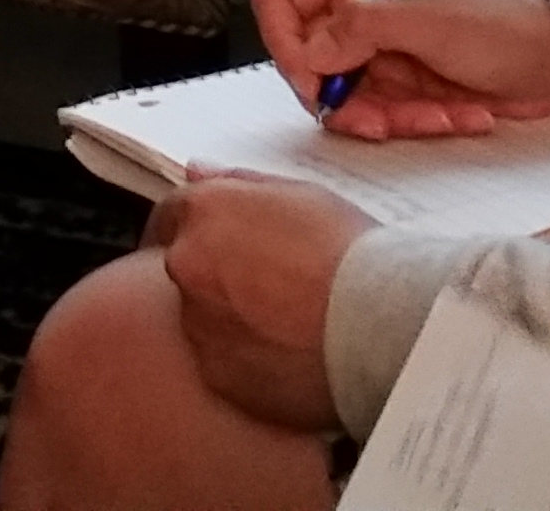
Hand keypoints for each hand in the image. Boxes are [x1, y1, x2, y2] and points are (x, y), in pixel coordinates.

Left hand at [157, 171, 373, 432]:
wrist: (377, 326)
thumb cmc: (348, 254)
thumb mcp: (301, 195)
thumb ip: (239, 184)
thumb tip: (198, 173)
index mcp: (204, 216)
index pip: (171, 213)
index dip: (191, 223)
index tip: (209, 235)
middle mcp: (187, 269)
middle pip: (186, 267)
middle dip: (215, 271)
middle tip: (267, 280)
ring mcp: (198, 326)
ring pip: (202, 317)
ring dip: (228, 316)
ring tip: (286, 321)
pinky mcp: (217, 376)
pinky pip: (221, 360)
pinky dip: (244, 356)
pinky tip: (287, 352)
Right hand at [252, 0, 549, 140]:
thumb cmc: (504, 25)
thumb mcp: (432, 23)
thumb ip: (363, 29)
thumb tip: (311, 51)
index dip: (285, 42)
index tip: (315, 78)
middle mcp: (359, 10)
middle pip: (306, 61)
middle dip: (342, 98)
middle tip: (377, 118)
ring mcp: (377, 51)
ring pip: (341, 98)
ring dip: (386, 117)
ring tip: (434, 114)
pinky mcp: (398, 86)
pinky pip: (378, 115)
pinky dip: (411, 123)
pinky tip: (453, 115)